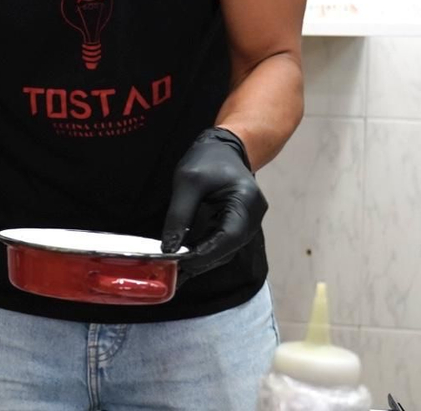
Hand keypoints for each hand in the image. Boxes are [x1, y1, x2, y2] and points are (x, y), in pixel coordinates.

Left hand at [161, 128, 267, 279]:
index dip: (207, 253)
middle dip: (200, 261)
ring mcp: (246, 223)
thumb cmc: (206, 159)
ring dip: (200, 261)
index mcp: (246, 201)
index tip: (182, 263)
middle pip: (228, 248)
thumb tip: (169, 248)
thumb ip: (179, 216)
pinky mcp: (235, 226)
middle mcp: (252, 217)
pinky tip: (183, 260)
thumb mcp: (186, 182)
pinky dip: (202, 252)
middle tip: (172, 273)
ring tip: (174, 271)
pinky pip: (220, 244)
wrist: (222, 148)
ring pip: (224, 251)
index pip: (230, 236)